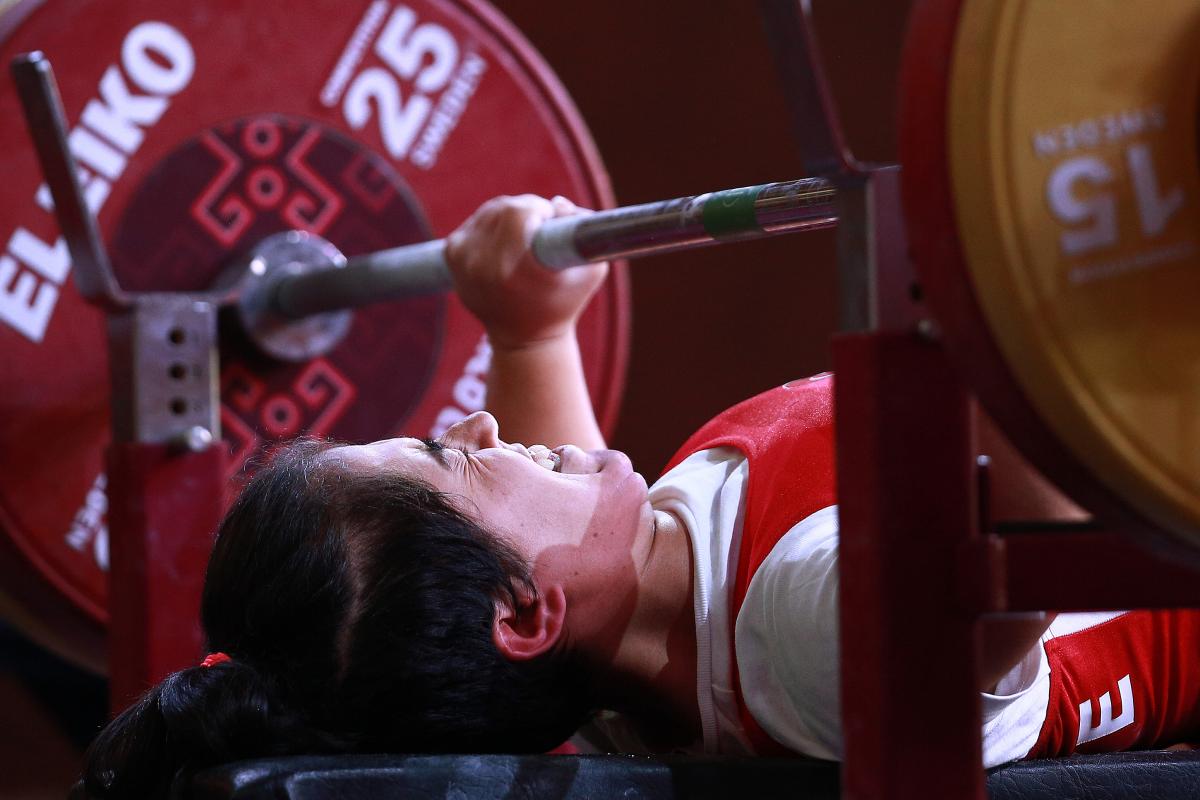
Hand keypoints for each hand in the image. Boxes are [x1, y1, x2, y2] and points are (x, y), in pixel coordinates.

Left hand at [444, 194, 607, 348]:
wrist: (523, 338)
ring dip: (510, 215)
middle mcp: (481, 264)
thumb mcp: (591, 270)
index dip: (540, 210)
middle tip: (542, 226)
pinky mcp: (451, 254)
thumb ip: (583, 227)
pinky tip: (505, 242)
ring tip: (525, 237)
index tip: (549, 221)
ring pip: (490, 210)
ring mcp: (462, 259)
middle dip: (528, 209)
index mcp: (511, 269)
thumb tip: (558, 203)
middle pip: (504, 206)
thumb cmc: (563, 303)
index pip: (519, 211)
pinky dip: (492, 224)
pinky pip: (475, 222)